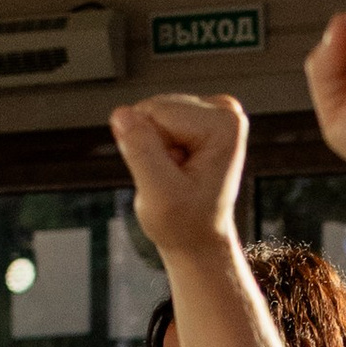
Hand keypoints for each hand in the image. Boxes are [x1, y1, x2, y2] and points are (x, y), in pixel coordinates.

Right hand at [109, 95, 248, 264]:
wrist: (198, 238)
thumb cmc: (183, 224)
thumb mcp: (158, 194)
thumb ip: (140, 151)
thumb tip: (121, 113)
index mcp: (223, 124)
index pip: (155, 114)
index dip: (147, 148)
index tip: (170, 178)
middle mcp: (224, 109)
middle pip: (154, 109)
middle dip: (150, 145)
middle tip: (170, 179)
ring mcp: (213, 111)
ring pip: (151, 114)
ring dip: (153, 148)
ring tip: (174, 176)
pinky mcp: (199, 116)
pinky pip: (155, 119)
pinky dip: (157, 146)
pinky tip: (175, 167)